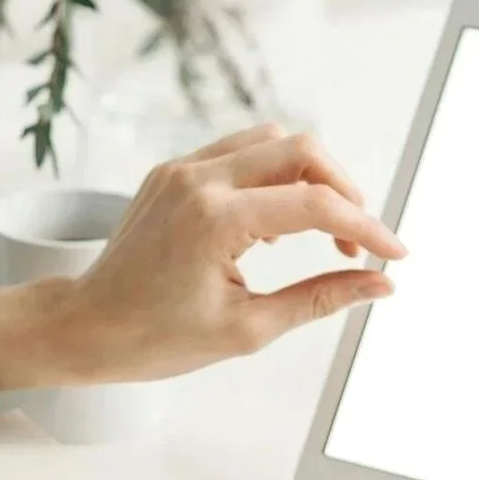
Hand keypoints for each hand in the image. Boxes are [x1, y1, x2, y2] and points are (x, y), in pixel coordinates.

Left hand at [0, 123, 405, 387]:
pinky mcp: (173, 171)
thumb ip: (320, 299)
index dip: (365, 226)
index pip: (315, 204)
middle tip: (355, 241)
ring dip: (309, 176)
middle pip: (301, 149)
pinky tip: (276, 224)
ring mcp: (182, 169)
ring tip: (320, 231)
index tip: (392, 253)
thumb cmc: (155, 338)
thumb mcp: (248, 329)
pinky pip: (239, 152)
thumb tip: (379, 284)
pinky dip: (272, 176)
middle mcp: (198, 180)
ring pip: (272, 140)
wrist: (85, 326)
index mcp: (215, 220)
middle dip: (343, 189)